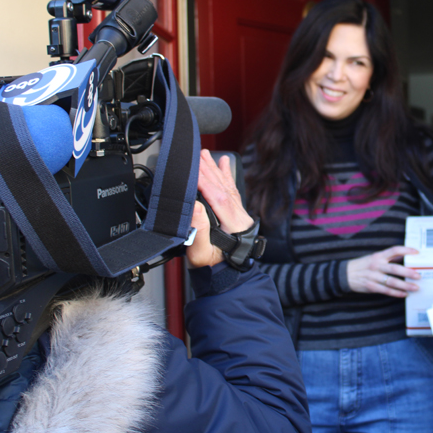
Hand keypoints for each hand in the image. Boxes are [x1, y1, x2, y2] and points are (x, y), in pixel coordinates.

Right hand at [186, 150, 254, 267]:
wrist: (225, 278)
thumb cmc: (211, 269)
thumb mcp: (200, 255)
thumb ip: (199, 231)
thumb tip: (195, 206)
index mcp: (234, 227)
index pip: (219, 199)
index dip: (205, 183)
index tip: (192, 169)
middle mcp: (240, 218)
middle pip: (224, 189)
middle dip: (209, 171)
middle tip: (197, 154)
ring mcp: (240, 216)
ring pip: (228, 188)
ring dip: (216, 170)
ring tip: (207, 155)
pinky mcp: (237, 215)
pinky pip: (232, 191)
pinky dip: (228, 175)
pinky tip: (224, 163)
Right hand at [346, 246, 421, 297]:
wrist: (345, 274)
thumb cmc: (363, 265)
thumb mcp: (374, 257)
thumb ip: (389, 257)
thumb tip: (404, 255)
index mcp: (378, 256)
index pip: (394, 250)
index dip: (406, 250)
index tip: (417, 252)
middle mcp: (376, 265)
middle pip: (395, 268)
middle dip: (408, 272)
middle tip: (419, 275)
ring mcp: (373, 277)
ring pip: (392, 281)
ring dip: (405, 285)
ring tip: (416, 287)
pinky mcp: (371, 287)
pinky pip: (386, 290)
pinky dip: (397, 293)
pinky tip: (405, 294)